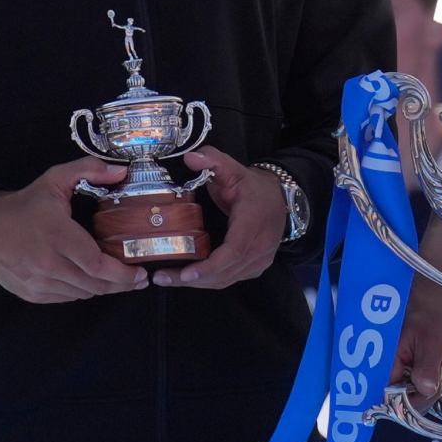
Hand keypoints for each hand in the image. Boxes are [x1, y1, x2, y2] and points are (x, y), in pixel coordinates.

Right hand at [0, 158, 146, 302]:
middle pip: (95, 285)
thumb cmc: (23, 205)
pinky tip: (88, 280)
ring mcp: (39, 283)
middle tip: (137, 279)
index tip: (141, 273)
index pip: (99, 266)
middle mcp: (49, 265)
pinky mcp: (31, 294)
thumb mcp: (55, 179)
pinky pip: (66, 298)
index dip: (123, 274)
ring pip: (82, 293)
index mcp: (59, 237)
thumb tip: (121, 172)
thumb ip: (89, 170)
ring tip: (115, 279)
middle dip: (121, 285)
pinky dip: (81, 291)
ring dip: (101, 288)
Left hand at [159, 146, 287, 287]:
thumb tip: (190, 158)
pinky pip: (230, 279)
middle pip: (225, 272)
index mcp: (253, 221)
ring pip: (227, 280)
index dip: (210, 266)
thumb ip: (213, 160)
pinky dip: (208, 281)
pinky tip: (188, 277)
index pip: (234, 250)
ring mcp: (260, 260)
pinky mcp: (256, 267)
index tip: (187, 273)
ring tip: (168, 279)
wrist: (279, 198)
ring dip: (197, 283)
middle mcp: (261, 246)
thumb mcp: (233, 169)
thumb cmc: (252, 186)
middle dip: (192, 279)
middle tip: (162, 278)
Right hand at [390, 290, 441, 400]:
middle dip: (427, 391)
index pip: (390, 398)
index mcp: (383, 364)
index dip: (411, 400)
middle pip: (404, 404)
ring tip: (436, 361)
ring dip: (433, 384)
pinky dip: (433, 382)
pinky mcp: (404, 379)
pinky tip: (435, 365)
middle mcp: (384, 375)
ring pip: (415, 400)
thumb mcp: (431, 342)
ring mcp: (395, 378)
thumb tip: (425, 390)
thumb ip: (427, 367)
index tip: (429, 387)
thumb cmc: (426, 318)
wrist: (427, 307)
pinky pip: (420, 393)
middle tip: (437, 367)